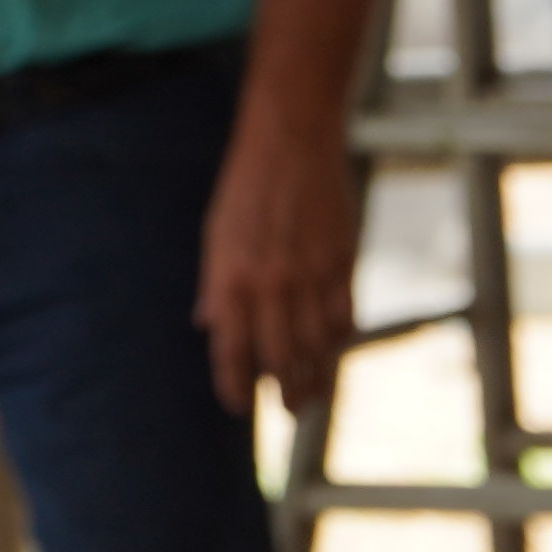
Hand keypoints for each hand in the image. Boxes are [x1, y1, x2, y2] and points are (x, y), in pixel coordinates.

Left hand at [195, 96, 358, 415]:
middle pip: (280, 359)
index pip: (231, 351)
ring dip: (316, 378)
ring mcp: (311, 275)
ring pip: (317, 346)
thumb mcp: (215, 234)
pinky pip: (344, 317)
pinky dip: (339, 340)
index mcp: (231, 277)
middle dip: (284, 394)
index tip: (236, 406)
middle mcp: (271, 284)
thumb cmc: (245, 186)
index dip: (233, 386)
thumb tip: (207, 325)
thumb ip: (215, 284)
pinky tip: (334, 350)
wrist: (292, 140)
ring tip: (311, 396)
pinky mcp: (342, 263)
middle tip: (288, 411)